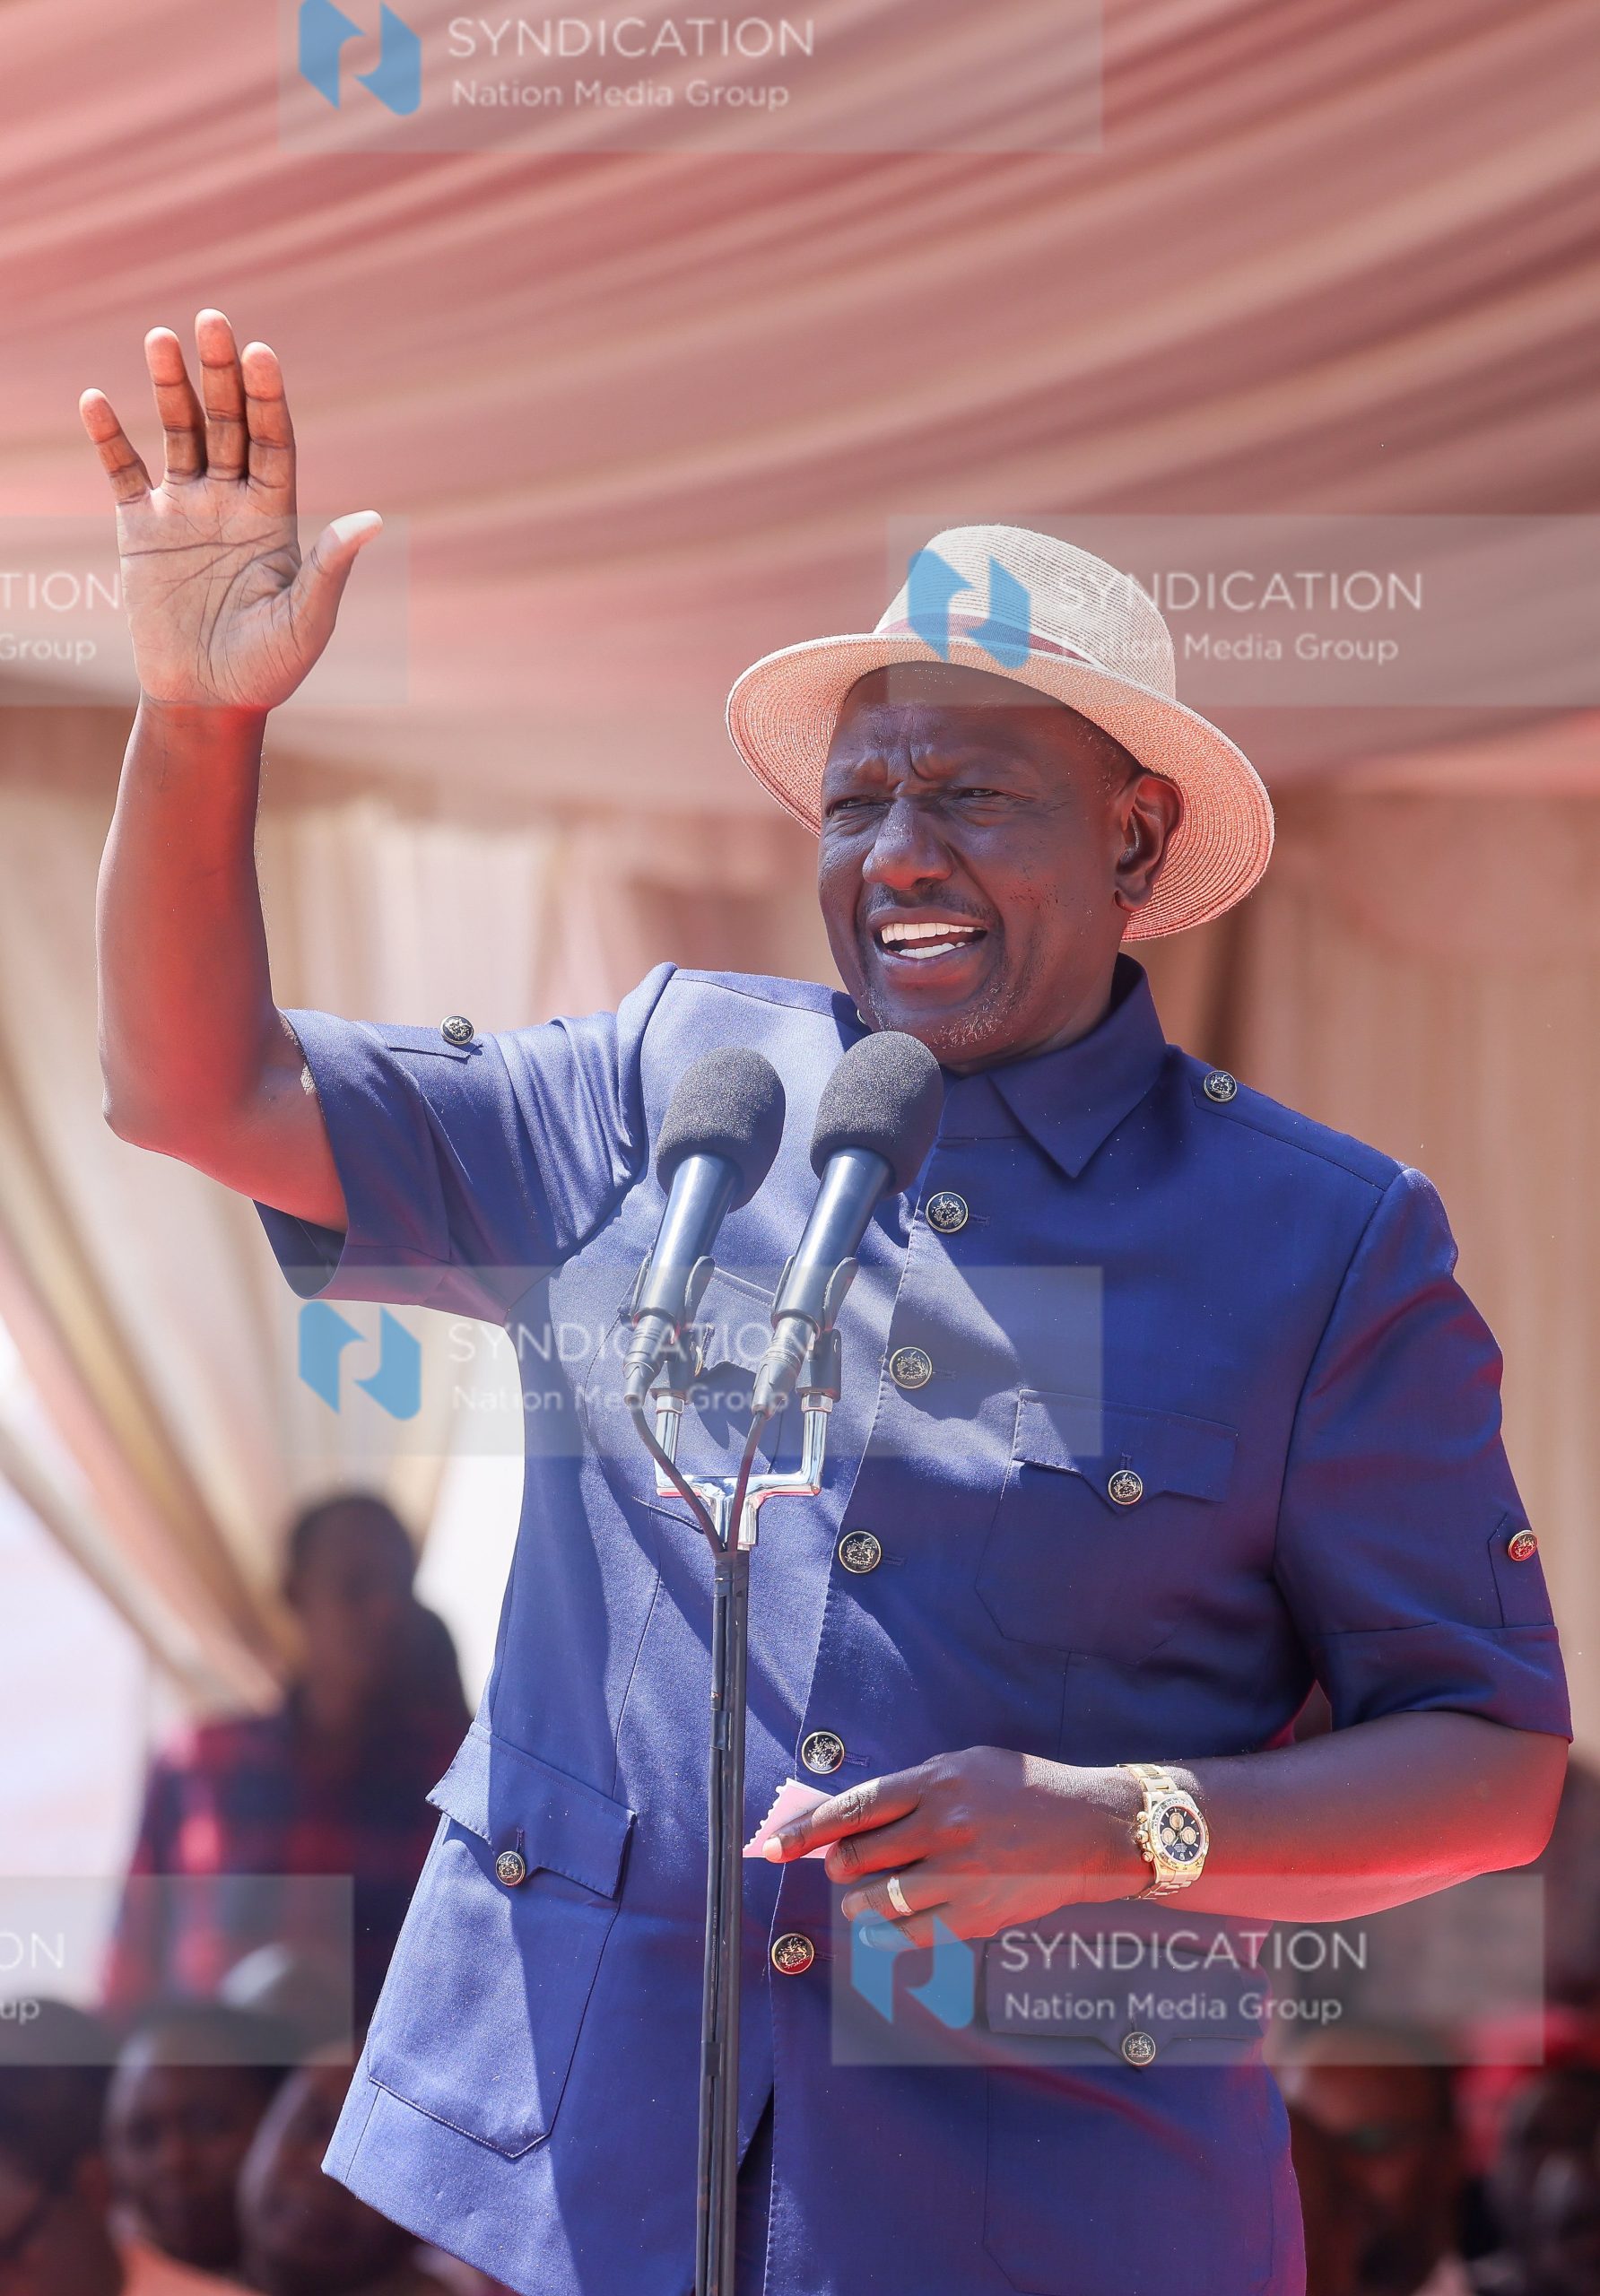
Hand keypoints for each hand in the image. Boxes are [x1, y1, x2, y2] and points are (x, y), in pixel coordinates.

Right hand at [79, 308, 380, 710]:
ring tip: (160, 339)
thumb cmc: (268, 669)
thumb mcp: (307, 620)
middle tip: (212, 321)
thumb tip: (371, 520)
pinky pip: (123, 473)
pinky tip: (96, 400)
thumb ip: (330, 568)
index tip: (263, 354)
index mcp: (275, 516)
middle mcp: (231, 500)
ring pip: (178, 434)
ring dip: (169, 387)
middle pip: (226, 423)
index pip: (272, 441)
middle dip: (220, 373)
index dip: (267, 399)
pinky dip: (109, 438)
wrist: (208, 702)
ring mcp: (184, 510)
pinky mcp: (140, 530)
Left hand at [762, 1746, 1146, 1944]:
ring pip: (878, 1899)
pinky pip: (912, 1934)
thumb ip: (911, 1789)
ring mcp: (961, 1875)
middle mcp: (944, 1828)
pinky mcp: (977, 1915)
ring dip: (856, 1901)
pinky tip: (879, 1927)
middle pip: (858, 1856)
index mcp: (936, 1784)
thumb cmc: (1023, 1790)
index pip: (852, 1809)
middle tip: (838, 1866)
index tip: (772, 1847)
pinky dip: (885, 1933)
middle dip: (836, 1864)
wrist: (1089, 1828)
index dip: (805, 1831)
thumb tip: (852, 1816)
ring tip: (857, 1896)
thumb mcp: (965, 1766)